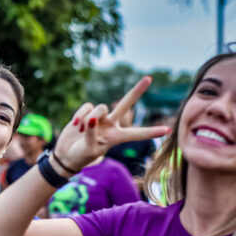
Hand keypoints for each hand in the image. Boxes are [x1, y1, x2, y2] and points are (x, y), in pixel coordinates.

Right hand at [51, 77, 169, 171]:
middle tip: (149, 78)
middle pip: (126, 104)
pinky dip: (79, 115)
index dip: (151, 132)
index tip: (168, 130)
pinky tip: (76, 125)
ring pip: (100, 108)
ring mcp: (100, 117)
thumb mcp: (89, 149)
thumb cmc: (82, 156)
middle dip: (136, 91)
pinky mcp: (87, 112)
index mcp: (117, 137)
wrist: (67, 154)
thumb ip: (91, 132)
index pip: (137, 133)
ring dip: (89, 118)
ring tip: (81, 130)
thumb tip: (91, 118)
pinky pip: (86, 107)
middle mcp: (111, 124)